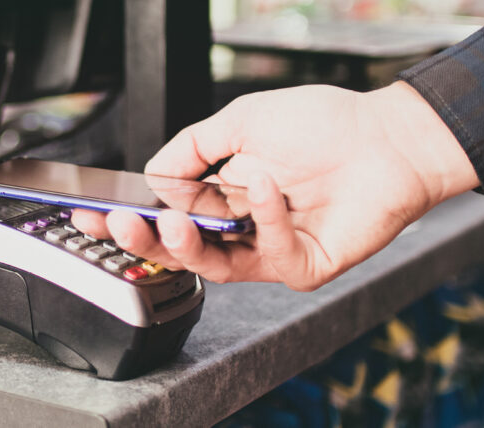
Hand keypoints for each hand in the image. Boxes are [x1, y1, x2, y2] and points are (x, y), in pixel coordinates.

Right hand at [73, 83, 478, 290]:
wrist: (389, 136)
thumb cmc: (325, 126)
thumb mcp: (242, 122)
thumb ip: (193, 146)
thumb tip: (152, 172)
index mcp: (220, 202)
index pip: (164, 220)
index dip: (129, 221)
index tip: (93, 214)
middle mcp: (240, 232)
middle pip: (180, 252)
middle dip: (144, 241)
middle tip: (120, 225)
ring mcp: (270, 252)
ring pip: (215, 267)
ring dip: (189, 245)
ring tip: (172, 220)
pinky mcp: (304, 266)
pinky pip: (271, 252)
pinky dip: (265, 218)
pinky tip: (266, 185)